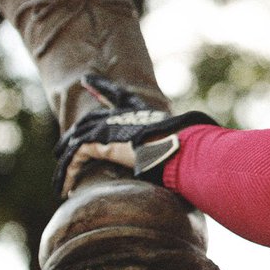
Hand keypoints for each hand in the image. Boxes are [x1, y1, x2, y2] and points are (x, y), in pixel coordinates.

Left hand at [54, 74, 217, 196]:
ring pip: (75, 143)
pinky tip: (65, 189)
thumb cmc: (189, 147)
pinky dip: (67, 174)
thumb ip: (189, 140)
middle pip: (88, 122)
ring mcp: (108, 126)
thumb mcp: (185, 143)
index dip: (101, 87)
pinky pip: (75, 158)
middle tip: (61, 149)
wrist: (181, 147)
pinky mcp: (99, 141)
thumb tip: (211, 143)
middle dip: (72, 136)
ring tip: (58, 181)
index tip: (86, 79)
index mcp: (139, 113)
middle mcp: (121, 116)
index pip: (117, 97)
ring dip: (65, 164)